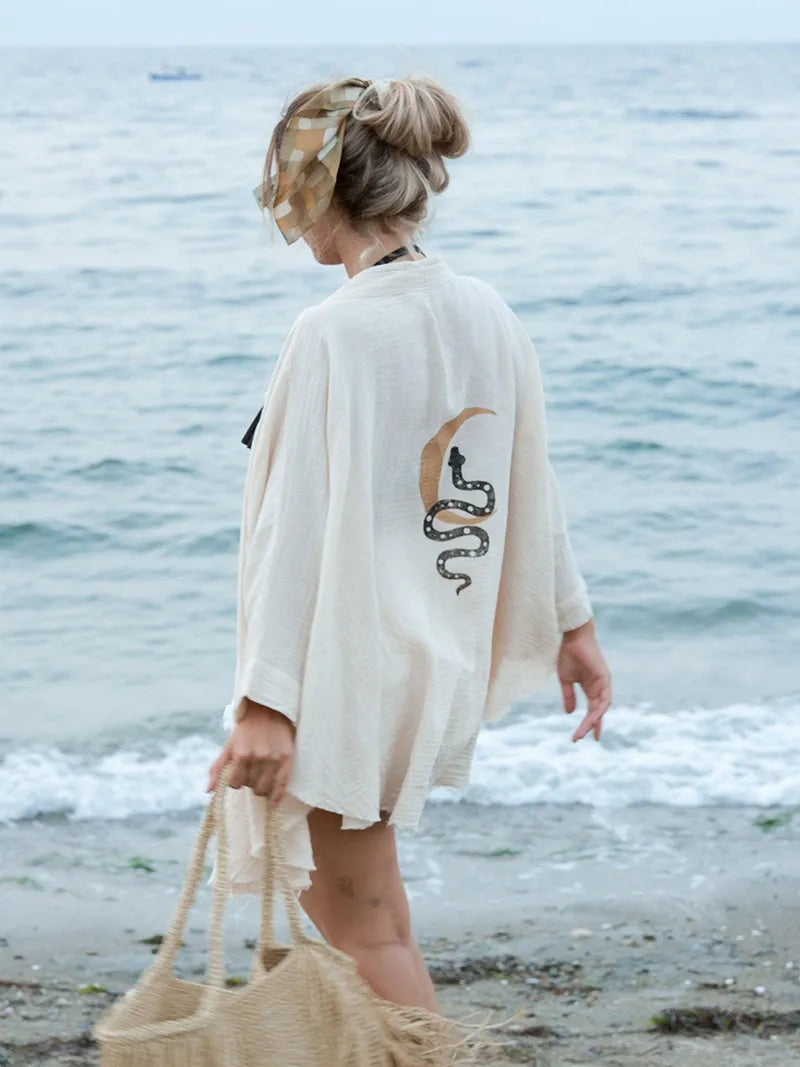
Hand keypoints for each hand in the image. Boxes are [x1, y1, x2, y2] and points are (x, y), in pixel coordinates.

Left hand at [207, 699, 295, 804]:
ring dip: (260, 786)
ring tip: (260, 776)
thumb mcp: (228, 746)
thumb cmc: (245, 730)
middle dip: (248, 781)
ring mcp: (274, 759)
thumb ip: (216, 768)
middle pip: (250, 786)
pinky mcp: (287, 759)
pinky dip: (277, 796)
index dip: (235, 781)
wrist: (268, 711)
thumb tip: (208, 791)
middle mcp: (258, 758)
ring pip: (264, 788)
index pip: (235, 784)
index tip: (238, 774)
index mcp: (241, 754)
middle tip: (251, 771)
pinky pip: (282, 785)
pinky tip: (272, 803)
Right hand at [557, 618, 611, 742]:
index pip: (592, 711)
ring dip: (593, 720)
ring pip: (601, 708)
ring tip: (584, 731)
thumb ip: (568, 696)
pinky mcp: (605, 678)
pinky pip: (604, 698)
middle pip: (597, 712)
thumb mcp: (566, 680)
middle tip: (579, 738)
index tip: (580, 737)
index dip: (588, 724)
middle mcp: (599, 688)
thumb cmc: (569, 655)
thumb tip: (569, 713)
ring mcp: (603, 684)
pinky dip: (600, 709)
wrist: (573, 638)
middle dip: (590, 726)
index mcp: (591, 688)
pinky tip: (594, 717)